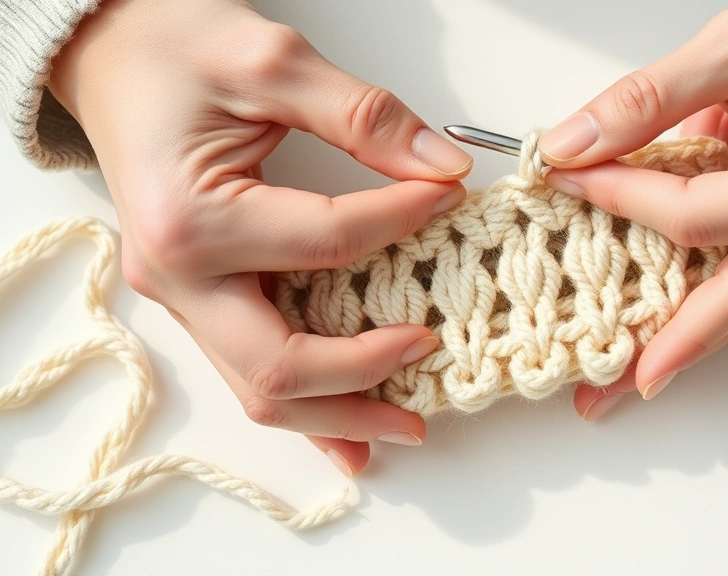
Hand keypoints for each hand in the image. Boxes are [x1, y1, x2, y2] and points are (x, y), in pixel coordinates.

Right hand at [48, 0, 473, 473]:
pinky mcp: (196, 298)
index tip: (450, 195)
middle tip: (434, 356)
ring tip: (406, 425)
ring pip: (261, 386)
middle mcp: (176, 276)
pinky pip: (250, 367)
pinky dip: (304, 403)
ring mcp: (181, 296)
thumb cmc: (175, 50)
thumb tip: (442, 168)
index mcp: (190, 219)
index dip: (403, 219)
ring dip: (337, 414)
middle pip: (279, 365)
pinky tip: (347, 436)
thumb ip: (363, 117)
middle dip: (365, 378)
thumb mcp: (272, 62)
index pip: (327, 243)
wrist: (111, 55)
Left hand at [537, 0, 727, 417]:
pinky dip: (699, 299)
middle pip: (726, 304)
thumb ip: (650, 99)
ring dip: (678, 341)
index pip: (690, 217)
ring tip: (620, 378)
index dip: (618, 200)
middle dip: (659, 351)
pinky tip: (660, 325)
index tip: (566, 176)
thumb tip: (575, 145)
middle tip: (598, 394)